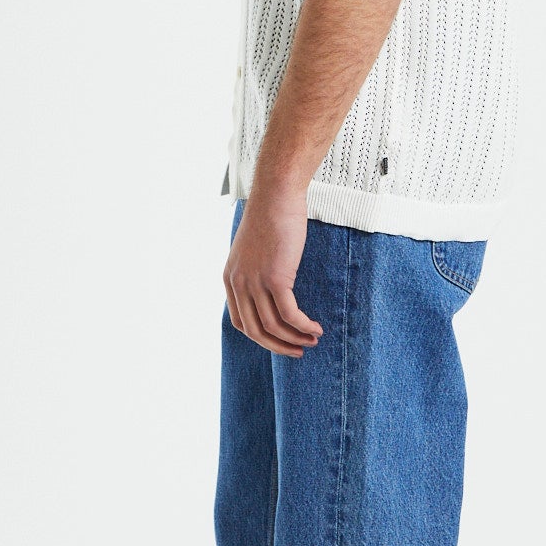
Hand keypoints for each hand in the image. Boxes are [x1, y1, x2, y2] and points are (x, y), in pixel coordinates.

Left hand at [225, 181, 323, 356]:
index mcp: (230, 279)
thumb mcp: (254, 249)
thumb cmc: (271, 216)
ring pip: (273, 326)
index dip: (261, 337)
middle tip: (298, 350)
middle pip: (255, 330)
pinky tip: (315, 328)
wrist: (276, 195)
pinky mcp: (276, 278)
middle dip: (278, 345)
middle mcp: (238, 284)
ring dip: (294, 338)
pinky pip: (289, 314)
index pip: (240, 322)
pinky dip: (303, 326)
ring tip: (312, 340)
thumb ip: (256, 270)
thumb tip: (271, 288)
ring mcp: (255, 282)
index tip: (280, 340)